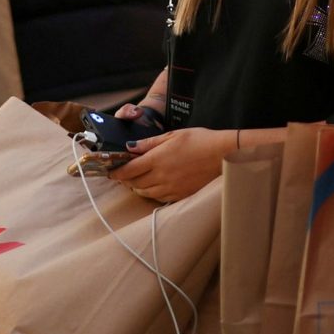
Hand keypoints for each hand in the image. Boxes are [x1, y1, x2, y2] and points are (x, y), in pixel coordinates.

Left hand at [110, 127, 230, 203]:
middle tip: (122, 176)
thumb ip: (149, 143)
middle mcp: (161, 176)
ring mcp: (171, 188)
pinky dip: (152, 193)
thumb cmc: (199, 140)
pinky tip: (154, 187)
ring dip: (138, 188)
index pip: (129, 170)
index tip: (111, 172)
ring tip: (136, 182)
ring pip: (146, 193)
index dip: (117, 172)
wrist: (222, 155)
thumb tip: (130, 146)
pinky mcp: (180, 195)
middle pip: (135, 183)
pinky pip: (160, 198)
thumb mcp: (173, 135)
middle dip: (126, 180)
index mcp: (157, 159)